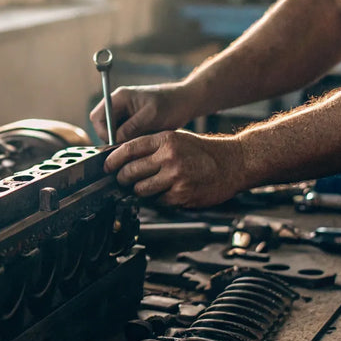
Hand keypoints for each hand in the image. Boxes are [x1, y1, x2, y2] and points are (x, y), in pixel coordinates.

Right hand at [89, 82, 196, 143]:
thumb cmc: (171, 105)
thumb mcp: (151, 117)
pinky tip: (144, 141)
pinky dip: (130, 140)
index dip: (103, 133)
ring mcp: (125, 112)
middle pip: (103, 126)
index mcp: (119, 97)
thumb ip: (131, 128)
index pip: (97, 118)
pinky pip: (124, 133)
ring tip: (140, 143)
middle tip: (128, 147)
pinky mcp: (133, 120)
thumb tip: (115, 141)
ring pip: (113, 132)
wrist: (187, 101)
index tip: (117, 144)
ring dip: (122, 140)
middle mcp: (119, 104)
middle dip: (112, 139)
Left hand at [104, 130, 249, 207]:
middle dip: (122, 179)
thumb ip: (152, 147)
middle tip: (123, 180)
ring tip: (147, 186)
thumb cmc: (204, 151)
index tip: (107, 167)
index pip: (128, 149)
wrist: (233, 163)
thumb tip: (124, 157)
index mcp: (165, 140)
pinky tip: (168, 191)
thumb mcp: (177, 139)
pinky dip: (159, 199)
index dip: (113, 160)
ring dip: (140, 191)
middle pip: (130, 172)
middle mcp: (169, 157)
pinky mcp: (182, 195)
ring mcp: (175, 177)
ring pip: (141, 190)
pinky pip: (158, 201)